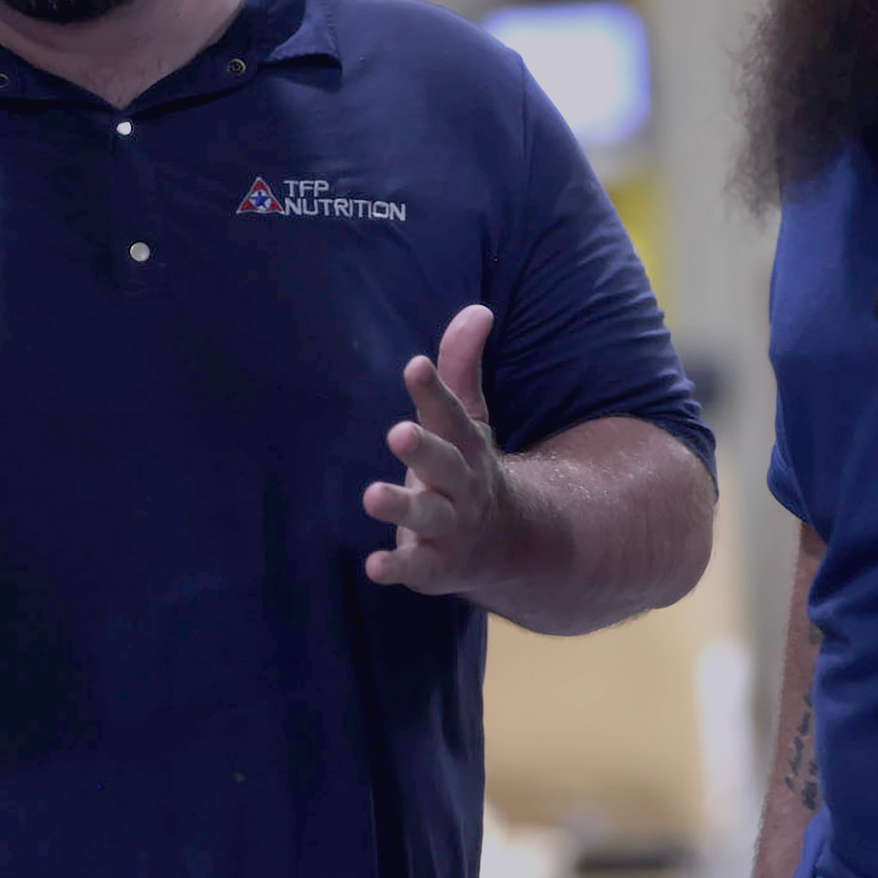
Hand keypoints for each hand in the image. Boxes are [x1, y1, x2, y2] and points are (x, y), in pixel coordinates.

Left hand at [362, 305, 523, 595]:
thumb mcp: (468, 420)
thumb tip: (478, 309)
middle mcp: (461, 486)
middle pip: (444, 465)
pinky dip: (397, 568)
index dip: (433, 391)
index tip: (414, 366)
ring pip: (428, 517)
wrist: (506, 544)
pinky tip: (373, 566)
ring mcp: (451, 528)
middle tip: (397, 432)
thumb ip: (462, 367)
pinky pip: (417, 569)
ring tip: (371, 496)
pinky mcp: (436, 566)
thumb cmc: (467, 469)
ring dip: (401, 507)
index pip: (450, 415)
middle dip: (423, 450)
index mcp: (466, 446)